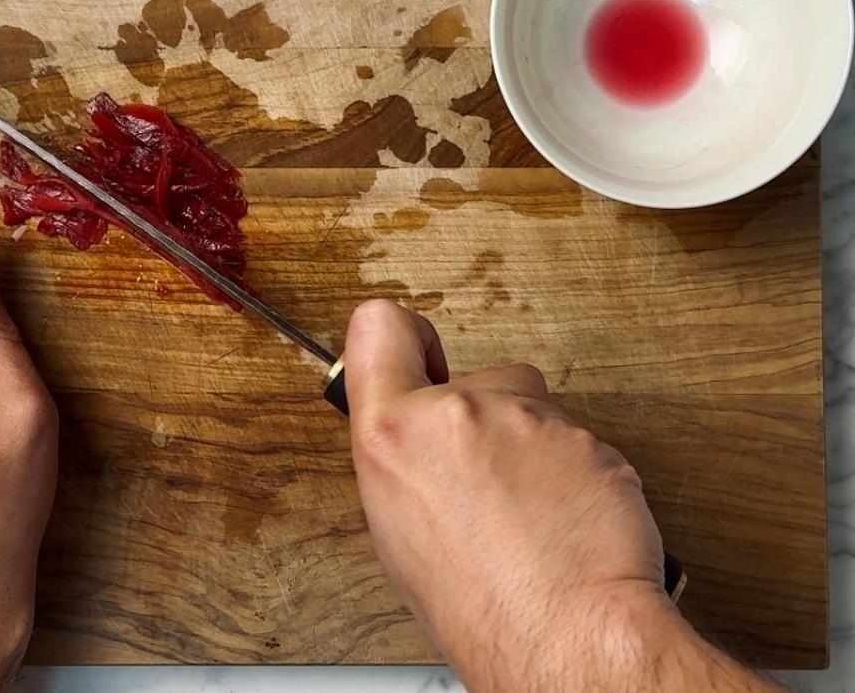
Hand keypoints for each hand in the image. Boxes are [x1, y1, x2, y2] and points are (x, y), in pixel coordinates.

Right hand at [344, 300, 781, 691]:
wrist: (569, 636)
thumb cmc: (483, 608)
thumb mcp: (399, 532)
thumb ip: (404, 463)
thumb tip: (420, 445)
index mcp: (392, 437)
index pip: (379, 326)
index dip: (404, 338)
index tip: (422, 356)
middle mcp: (455, 414)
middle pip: (473, 377)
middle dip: (484, 416)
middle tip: (489, 478)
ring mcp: (525, 419)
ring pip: (529, 406)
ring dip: (530, 444)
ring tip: (531, 509)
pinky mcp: (585, 435)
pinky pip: (574, 438)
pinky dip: (572, 470)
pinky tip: (565, 517)